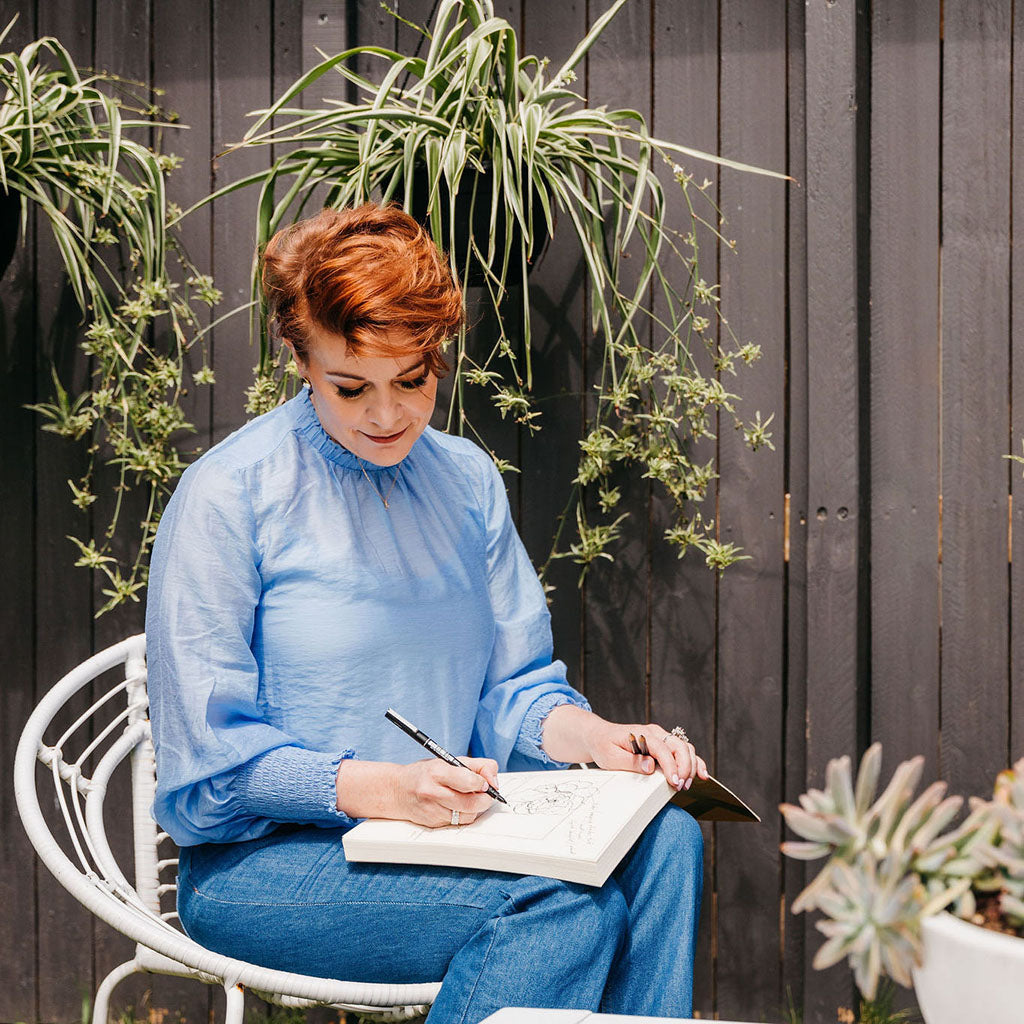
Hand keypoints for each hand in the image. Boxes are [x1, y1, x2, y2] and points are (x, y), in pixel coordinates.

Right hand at [392, 756, 499, 827]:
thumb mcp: (448, 760)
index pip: (469, 781)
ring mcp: (432, 811)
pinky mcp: (433, 824)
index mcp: (437, 772)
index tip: (486, 782)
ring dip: (476, 809)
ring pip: (467, 816)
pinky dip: (464, 815)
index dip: (484, 783)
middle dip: (485, 800)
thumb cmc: (425, 773)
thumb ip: (475, 766)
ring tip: (473, 798)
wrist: (396, 790)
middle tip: (487, 794)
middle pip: (471, 803)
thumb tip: (494, 779)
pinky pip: (458, 823)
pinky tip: (460, 806)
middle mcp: (433, 792)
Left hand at [585, 718, 708, 790]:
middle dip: (685, 767)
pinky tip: (702, 775)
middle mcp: (655, 733)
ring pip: (686, 748)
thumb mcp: (610, 757)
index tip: (674, 782)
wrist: (600, 736)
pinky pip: (685, 752)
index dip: (671, 766)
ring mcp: (662, 738)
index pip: (663, 749)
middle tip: (681, 787)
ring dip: (691, 766)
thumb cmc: (604, 746)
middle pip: (680, 746)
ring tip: (687, 785)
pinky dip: (695, 762)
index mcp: (642, 734)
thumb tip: (650, 767)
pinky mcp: (665, 745)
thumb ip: (630, 762)